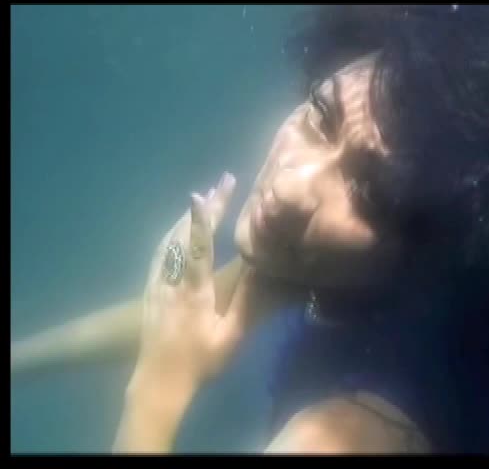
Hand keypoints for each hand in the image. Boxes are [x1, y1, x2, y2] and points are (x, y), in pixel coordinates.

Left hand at [133, 172, 239, 389]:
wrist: (158, 382)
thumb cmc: (200, 362)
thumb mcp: (230, 339)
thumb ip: (248, 304)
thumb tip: (264, 272)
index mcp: (194, 292)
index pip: (198, 248)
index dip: (202, 220)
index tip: (206, 193)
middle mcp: (172, 280)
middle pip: (185, 235)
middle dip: (205, 207)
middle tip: (223, 183)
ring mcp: (157, 282)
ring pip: (170, 239)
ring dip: (189, 216)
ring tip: (208, 197)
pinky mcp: (150, 288)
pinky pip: (161, 250)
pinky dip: (174, 231)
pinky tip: (181, 227)